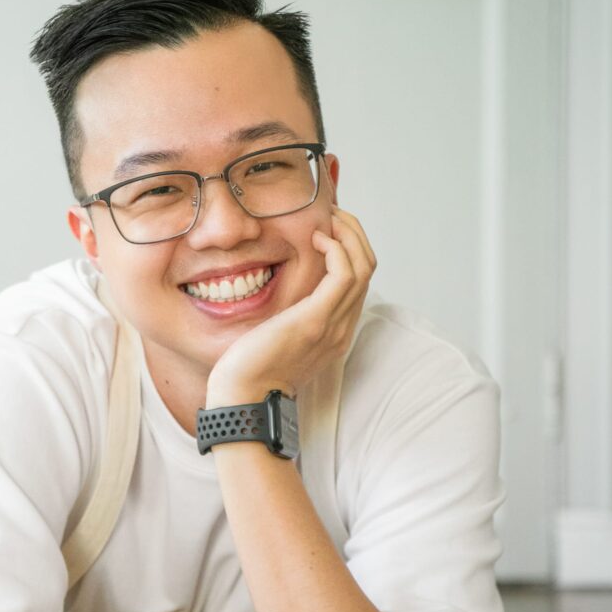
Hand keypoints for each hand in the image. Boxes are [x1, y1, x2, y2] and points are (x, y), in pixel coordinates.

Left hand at [206, 206, 376, 405]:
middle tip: (332, 214)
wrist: (243, 398)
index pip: (358, 280)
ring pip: (364, 266)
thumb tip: (278, 294)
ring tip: (328, 219)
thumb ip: (286, 315)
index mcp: (334, 332)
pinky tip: (316, 239)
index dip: (350, 247)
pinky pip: (345, 274)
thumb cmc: (249, 371)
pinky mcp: (316, 320)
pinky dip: (337, 249)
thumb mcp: (275, 336)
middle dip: (354, 233)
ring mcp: (333, 325)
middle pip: (368, 268)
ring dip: (349, 234)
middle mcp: (341, 328)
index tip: (328, 227)